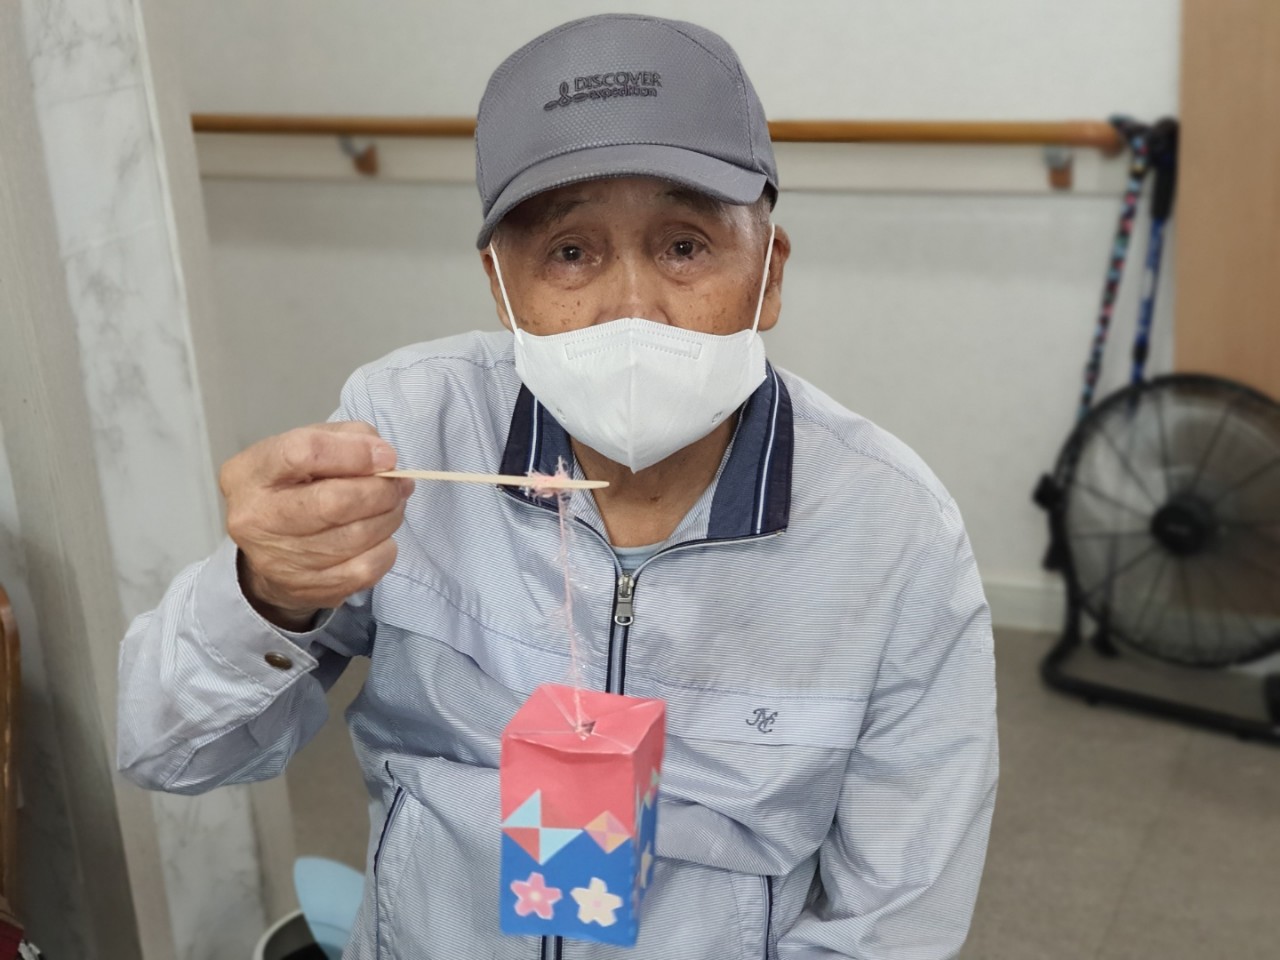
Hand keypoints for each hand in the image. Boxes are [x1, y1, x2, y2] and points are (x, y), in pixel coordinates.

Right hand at [219, 421, 413, 629]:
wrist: (263, 550)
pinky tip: (379, 537)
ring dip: (389, 518)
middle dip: (381, 491)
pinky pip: (366, 569)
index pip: (304, 453)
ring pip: (356, 537)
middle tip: (398, 485)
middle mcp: (257, 518)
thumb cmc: (291, 485)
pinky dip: (385, 549)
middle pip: (334, 503)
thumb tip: (384, 457)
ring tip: (391, 507)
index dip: (355, 453)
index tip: (385, 456)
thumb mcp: (308, 446)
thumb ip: (348, 438)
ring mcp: (279, 560)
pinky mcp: (306, 589)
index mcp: (253, 472)